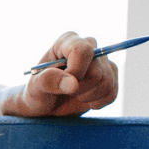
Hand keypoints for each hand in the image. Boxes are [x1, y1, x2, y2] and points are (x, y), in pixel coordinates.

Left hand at [4, 32, 119, 116]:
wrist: (45, 107)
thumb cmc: (37, 93)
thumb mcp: (35, 87)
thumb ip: (48, 81)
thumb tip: (73, 83)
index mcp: (66, 42)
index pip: (83, 50)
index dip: (76, 71)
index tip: (64, 85)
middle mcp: (88, 47)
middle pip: (97, 70)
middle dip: (80, 88)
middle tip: (66, 92)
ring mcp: (101, 61)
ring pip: (107, 82)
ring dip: (88, 96)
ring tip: (74, 95)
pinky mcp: (109, 76)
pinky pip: (112, 93)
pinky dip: (97, 102)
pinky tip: (84, 101)